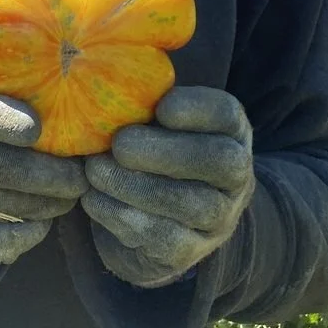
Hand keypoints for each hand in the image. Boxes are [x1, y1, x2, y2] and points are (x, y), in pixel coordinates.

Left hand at [81, 86, 253, 287]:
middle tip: (119, 144)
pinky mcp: (191, 251)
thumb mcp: (155, 122)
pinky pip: (163, 238)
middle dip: (166, 151)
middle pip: (218, 161)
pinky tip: (93, 198)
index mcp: (229, 131)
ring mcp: (218, 217)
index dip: (198, 110)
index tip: (162, 107)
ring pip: (191, 205)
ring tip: (95, 170)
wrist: (159, 219)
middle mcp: (235, 175)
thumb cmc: (152, 151)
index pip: (228, 114)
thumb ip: (142, 102)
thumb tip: (100, 76)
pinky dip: (122, 217)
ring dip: (136, 187)